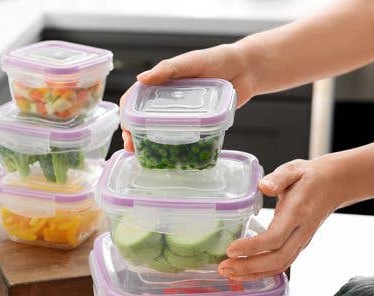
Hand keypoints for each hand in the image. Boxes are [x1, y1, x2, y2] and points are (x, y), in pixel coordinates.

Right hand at [120, 43, 255, 150]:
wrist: (247, 70)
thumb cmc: (218, 59)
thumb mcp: (191, 62)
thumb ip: (168, 69)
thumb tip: (141, 79)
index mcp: (162, 83)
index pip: (135, 99)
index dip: (127, 115)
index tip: (126, 129)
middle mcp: (168, 100)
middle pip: (143, 119)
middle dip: (133, 134)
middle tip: (132, 149)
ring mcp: (183, 113)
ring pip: (160, 131)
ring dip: (149, 144)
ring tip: (145, 157)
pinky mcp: (198, 123)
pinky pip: (182, 137)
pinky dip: (173, 148)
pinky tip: (169, 158)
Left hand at [218, 158, 342, 279]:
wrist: (334, 185)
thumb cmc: (310, 177)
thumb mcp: (294, 169)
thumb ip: (278, 177)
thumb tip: (263, 186)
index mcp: (297, 212)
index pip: (275, 237)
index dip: (253, 247)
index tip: (231, 249)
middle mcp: (301, 232)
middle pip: (277, 259)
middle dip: (249, 267)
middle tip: (224, 267)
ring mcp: (301, 241)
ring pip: (279, 266)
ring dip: (253, 273)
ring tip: (229, 273)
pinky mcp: (298, 245)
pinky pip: (281, 264)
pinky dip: (262, 272)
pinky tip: (244, 272)